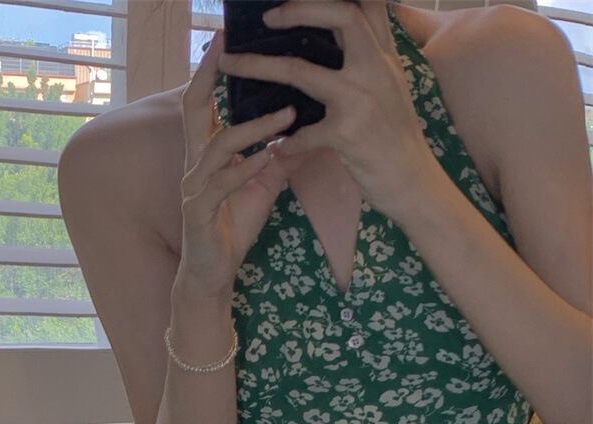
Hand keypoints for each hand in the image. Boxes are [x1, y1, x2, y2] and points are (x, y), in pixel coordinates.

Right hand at [177, 28, 296, 298]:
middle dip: (211, 76)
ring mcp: (194, 188)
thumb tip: (308, 129)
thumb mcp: (264, 185)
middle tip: (233, 47)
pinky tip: (269, 159)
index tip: (228, 36)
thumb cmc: (234, 227)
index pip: (204, 101)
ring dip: (254, 128)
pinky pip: (223, 185)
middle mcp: (194, 163)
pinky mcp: (200, 213)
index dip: (212, 69)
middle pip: (194, 108)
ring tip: (288, 114)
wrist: (213, 274)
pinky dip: (246, 170)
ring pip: (219, 146)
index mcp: (207, 152)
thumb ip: (281, 156)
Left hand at [218, 0, 439, 221]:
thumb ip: (371, 63)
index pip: (368, 5)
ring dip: (260, 66)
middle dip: (300, 9)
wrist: (415, 183)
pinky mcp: (347, 133)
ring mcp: (360, 99)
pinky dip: (286, 143)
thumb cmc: (398, 141)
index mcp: (384, 57)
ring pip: (300, 71)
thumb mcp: (392, 90)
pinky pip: (303, 133)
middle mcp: (375, 69)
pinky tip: (277, 150)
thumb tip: (344, 43)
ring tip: (231, 63)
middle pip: (340, 15)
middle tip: (268, 17)